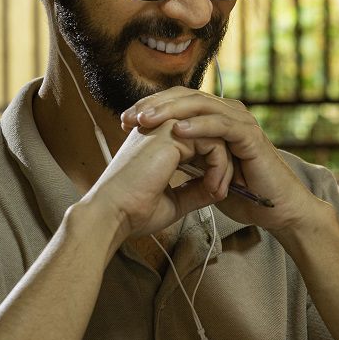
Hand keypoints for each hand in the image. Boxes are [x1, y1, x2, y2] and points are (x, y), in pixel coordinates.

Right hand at [83, 118, 226, 240]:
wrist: (114, 214)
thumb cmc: (134, 210)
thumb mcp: (174, 200)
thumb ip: (196, 191)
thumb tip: (220, 190)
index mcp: (158, 141)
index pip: (200, 142)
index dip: (214, 167)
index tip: (215, 192)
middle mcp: (162, 128)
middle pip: (211, 136)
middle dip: (224, 166)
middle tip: (220, 192)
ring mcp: (166, 126)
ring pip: (216, 137)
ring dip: (224, 168)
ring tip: (217, 192)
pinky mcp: (172, 132)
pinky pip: (213, 143)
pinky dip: (220, 167)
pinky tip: (213, 187)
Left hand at [119, 88, 322, 231]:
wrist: (274, 209)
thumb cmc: (241, 191)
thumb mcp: (202, 170)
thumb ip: (185, 156)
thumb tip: (153, 152)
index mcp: (214, 118)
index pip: (176, 102)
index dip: (149, 108)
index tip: (123, 123)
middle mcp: (227, 113)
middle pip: (184, 98)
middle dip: (154, 106)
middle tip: (129, 117)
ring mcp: (239, 121)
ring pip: (199, 106)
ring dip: (170, 112)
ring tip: (147, 120)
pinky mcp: (249, 135)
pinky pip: (220, 125)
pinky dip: (198, 126)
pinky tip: (178, 131)